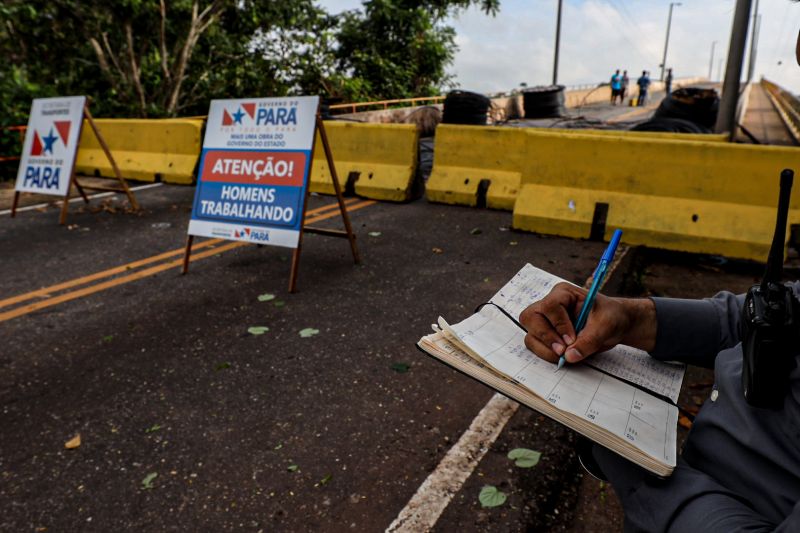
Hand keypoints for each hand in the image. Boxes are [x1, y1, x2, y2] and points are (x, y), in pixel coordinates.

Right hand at [518, 282, 656, 363]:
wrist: (614, 325)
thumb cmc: (610, 318)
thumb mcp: (606, 327)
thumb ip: (589, 340)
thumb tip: (569, 356)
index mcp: (563, 293)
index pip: (549, 306)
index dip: (558, 325)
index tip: (572, 340)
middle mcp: (549, 305)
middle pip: (531, 318)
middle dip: (546, 337)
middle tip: (563, 352)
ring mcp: (545, 320)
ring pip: (530, 334)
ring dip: (545, 349)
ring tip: (565, 356)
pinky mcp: (545, 335)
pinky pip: (535, 345)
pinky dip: (546, 354)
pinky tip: (564, 356)